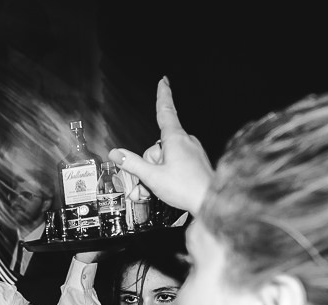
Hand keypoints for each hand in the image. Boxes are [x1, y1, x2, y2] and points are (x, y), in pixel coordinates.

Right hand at [110, 77, 213, 214]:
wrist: (211, 201)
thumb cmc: (185, 188)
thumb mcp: (152, 177)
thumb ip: (132, 164)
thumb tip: (116, 153)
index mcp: (175, 139)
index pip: (166, 111)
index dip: (163, 95)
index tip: (163, 81)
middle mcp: (185, 141)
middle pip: (156, 146)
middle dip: (148, 163)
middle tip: (149, 181)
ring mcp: (191, 151)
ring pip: (164, 156)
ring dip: (156, 172)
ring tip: (161, 186)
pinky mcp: (194, 161)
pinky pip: (174, 163)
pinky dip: (166, 174)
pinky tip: (170, 185)